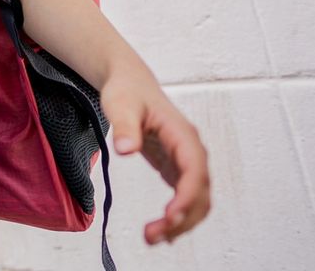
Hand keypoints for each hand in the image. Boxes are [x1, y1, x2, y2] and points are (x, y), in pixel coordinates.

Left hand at [99, 70, 210, 244]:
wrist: (129, 83)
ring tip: (152, 238)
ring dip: (181, 222)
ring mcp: (186, 161)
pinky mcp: (176, 168)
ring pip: (196, 200)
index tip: (171, 215)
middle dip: (182, 218)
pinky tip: (161, 230)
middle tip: (154, 235)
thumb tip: (126, 149)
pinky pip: (185, 197)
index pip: (195, 171)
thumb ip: (124, 126)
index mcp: (183, 135)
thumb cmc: (126, 91)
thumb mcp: (121, 105)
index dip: (187, 196)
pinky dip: (177, 215)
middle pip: (200, 193)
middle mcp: (191, 151)